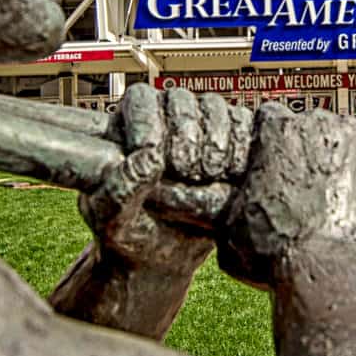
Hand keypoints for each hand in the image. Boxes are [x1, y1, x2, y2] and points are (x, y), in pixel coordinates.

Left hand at [76, 85, 247, 273]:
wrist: (165, 255)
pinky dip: (240, 149)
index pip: (141, 100)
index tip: (152, 154)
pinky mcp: (232, 141)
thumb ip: (119, 190)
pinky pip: (244, 125)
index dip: (148, 121)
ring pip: (215, 109)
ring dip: (215, 144)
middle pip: (182, 101)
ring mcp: (200, 126)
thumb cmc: (129, 232)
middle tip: (185, 172)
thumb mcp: (111, 219)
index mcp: (126, 127)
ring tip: (207, 177)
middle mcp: (164, 118)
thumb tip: (147, 159)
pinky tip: (231, 176)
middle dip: (186, 138)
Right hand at [216, 104, 355, 291]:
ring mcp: (352, 135)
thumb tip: (176, 199)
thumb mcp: (228, 227)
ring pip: (341, 133)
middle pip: (307, 124)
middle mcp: (314, 123)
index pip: (269, 118)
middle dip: (304, 148)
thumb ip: (209, 203)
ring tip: (331, 189)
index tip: (274, 163)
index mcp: (274, 130)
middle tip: (303, 183)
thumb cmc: (278, 254)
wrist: (332, 272)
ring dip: (336, 152)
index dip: (269, 143)